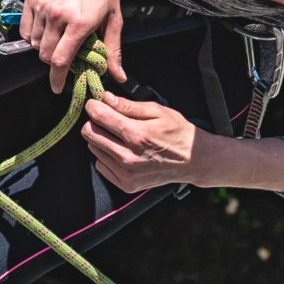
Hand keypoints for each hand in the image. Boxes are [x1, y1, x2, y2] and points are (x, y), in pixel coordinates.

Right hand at [19, 0, 127, 92]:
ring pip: (35, 43)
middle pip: (45, 56)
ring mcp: (42, 8)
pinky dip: (34, 35)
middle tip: (65, 58)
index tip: (58, 88)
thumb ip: (113, 49)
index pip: (60, 61)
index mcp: (79, 23)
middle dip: (54, 63)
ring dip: (45, 48)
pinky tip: (47, 29)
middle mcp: (57, 16)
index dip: (58, 79)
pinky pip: (26, 30)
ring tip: (59, 39)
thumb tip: (118, 76)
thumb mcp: (113, 16)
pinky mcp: (31, 0)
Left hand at [82, 91, 209, 192]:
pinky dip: (107, 156)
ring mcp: (127, 174)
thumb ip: (129, 105)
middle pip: (89, 134)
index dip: (93, 106)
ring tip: (120, 136)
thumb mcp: (158, 111)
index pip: (99, 117)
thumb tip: (106, 98)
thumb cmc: (178, 133)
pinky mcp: (126, 184)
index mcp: (137, 135)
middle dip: (95, 122)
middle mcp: (128, 157)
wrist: (194, 161)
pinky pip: (101, 165)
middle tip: (108, 118)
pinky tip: (122, 151)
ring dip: (101, 139)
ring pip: (93, 149)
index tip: (96, 103)